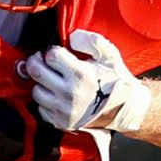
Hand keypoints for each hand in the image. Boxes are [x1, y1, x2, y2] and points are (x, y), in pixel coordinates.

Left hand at [25, 29, 151, 131]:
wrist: (124, 110)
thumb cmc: (116, 81)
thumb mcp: (110, 56)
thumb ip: (92, 41)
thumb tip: (72, 37)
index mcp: (81, 75)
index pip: (51, 55)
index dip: (54, 51)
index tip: (59, 54)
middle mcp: (70, 94)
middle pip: (36, 71)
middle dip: (37, 62)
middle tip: (45, 61)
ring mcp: (64, 110)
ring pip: (36, 91)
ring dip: (41, 83)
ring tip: (54, 81)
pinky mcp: (61, 122)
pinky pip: (41, 108)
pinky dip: (46, 101)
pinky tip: (58, 96)